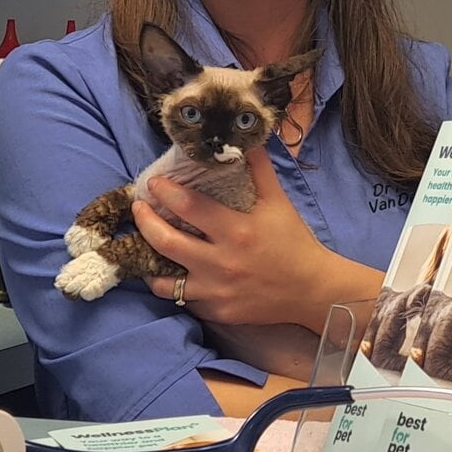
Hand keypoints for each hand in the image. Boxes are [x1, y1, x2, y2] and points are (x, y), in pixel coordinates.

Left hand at [137, 148, 374, 329]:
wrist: (312, 290)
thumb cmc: (294, 242)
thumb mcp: (278, 202)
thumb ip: (259, 169)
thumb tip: (247, 139)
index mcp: (237, 231)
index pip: (189, 206)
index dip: (165, 191)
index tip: (154, 183)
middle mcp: (221, 263)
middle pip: (165, 242)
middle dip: (145, 221)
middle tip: (139, 208)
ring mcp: (216, 292)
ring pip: (164, 280)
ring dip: (149, 261)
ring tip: (145, 245)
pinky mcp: (217, 312)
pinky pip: (184, 299)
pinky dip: (174, 285)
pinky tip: (172, 271)